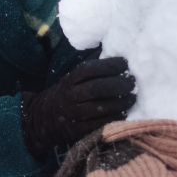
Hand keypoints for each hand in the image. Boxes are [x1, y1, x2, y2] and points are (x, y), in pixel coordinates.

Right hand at [21, 56, 135, 158]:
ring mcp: (73, 114)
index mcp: (69, 79)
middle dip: (118, 84)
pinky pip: (99, 124)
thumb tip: (113, 45)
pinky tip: (124, 112)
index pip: (89, 69)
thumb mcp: (73, 76)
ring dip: (120, 102)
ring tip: (132, 97)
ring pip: (99, 107)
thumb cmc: (67, 93)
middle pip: (96, 88)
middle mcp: (69, 95)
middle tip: (132, 82)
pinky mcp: (77, 131)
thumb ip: (91, 64)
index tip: (124, 63)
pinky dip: (115, 118)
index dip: (108, 65)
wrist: (44, 119)